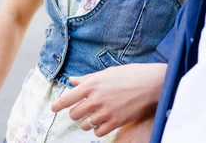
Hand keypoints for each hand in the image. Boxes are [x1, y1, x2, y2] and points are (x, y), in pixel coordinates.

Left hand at [51, 63, 165, 137]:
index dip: (58, 105)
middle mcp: (96, 99)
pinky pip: (98, 132)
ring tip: (95, 116)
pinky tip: (104, 122)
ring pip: (85, 125)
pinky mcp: (115, 122)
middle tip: (82, 110)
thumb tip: (72, 81)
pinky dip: (98, 129)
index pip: (67, 98)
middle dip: (76, 113)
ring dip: (87, 121)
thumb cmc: (130, 74)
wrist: (151, 83)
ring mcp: (105, 112)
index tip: (54, 108)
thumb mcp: (107, 72)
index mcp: (92, 84)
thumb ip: (88, 78)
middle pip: (74, 114)